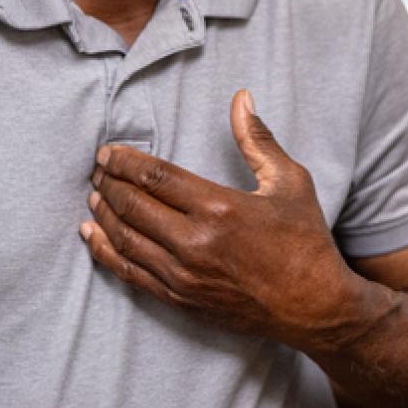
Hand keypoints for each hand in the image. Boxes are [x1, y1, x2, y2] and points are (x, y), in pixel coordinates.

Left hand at [81, 90, 384, 350]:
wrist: (314, 309)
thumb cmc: (305, 241)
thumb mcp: (290, 182)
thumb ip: (258, 139)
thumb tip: (241, 98)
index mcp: (219, 208)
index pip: (154, 176)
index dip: (124, 161)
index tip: (108, 151)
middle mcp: (194, 243)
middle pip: (132, 205)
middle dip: (108, 182)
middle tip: (97, 168)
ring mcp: (183, 276)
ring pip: (125, 239)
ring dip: (103, 213)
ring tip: (93, 194)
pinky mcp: (180, 299)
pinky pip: (130, 273)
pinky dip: (105, 252)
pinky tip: (93, 235)